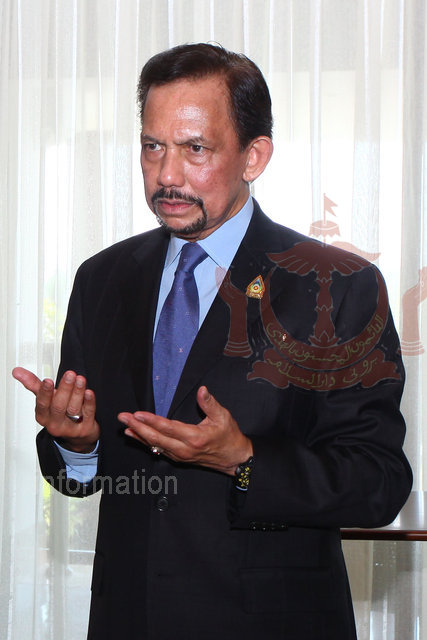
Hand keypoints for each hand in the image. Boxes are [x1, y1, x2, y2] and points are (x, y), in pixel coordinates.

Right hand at [12, 367, 99, 452]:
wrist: (78, 434)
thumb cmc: (61, 413)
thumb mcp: (46, 400)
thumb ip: (34, 385)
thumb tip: (17, 371)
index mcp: (43, 415)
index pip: (42, 404)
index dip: (45, 392)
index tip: (48, 380)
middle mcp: (55, 423)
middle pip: (59, 406)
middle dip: (65, 389)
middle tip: (70, 374)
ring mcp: (70, 428)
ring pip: (73, 409)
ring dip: (77, 392)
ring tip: (80, 379)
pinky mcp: (85, 428)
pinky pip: (88, 414)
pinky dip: (89, 402)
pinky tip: (89, 393)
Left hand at [118, 386, 252, 474]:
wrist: (234, 459)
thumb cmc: (229, 436)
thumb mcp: (223, 417)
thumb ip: (210, 403)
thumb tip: (202, 390)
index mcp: (194, 437)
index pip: (168, 428)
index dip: (151, 421)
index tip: (138, 414)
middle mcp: (184, 449)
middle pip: (156, 438)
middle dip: (138, 427)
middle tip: (123, 417)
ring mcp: (180, 455)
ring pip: (155, 446)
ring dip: (139, 436)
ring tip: (125, 426)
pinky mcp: (179, 458)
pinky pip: (159, 450)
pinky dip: (145, 443)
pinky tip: (136, 436)